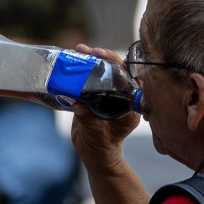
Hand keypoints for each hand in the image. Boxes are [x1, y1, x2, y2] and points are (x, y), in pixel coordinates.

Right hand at [69, 44, 140, 171]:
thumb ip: (88, 119)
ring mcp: (109, 94)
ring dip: (92, 59)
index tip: (110, 59)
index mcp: (130, 105)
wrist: (93, 154)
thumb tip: (78, 105)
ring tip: (79, 49)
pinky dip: (83, 68)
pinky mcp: (96, 95)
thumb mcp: (95, 134)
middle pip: (117, 70)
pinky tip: (73, 60)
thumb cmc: (100, 147)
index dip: (121, 66)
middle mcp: (122, 96)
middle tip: (91, 51)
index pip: (131, 79)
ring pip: (104, 71)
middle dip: (104, 57)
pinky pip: (91, 78)